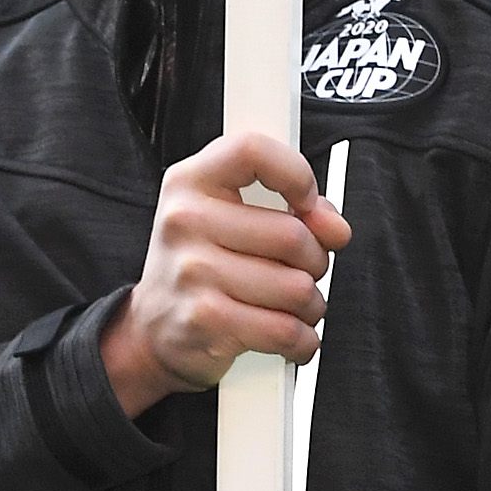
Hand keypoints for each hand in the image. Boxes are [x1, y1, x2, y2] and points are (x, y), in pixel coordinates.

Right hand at [98, 130, 354, 418]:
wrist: (156, 324)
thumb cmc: (203, 265)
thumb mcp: (233, 218)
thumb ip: (293, 210)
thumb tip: (334, 227)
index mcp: (190, 182)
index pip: (251, 150)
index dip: (296, 174)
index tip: (307, 203)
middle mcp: (184, 220)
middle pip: (293, 235)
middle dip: (314, 261)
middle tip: (295, 269)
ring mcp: (191, 270)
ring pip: (298, 288)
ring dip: (309, 306)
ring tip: (285, 305)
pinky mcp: (205, 318)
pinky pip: (286, 330)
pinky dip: (301, 340)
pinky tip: (284, 333)